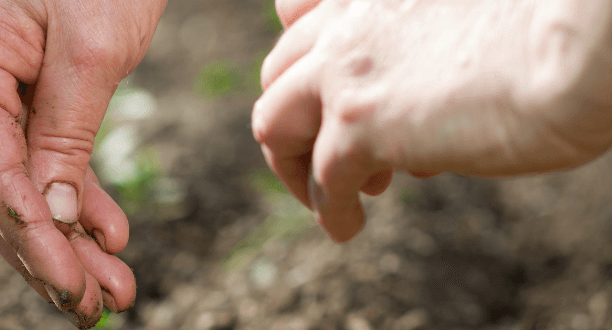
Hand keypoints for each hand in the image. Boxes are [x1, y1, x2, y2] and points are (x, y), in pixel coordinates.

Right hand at [0, 0, 165, 326]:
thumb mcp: (94, 46)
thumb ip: (65, 134)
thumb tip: (51, 220)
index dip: (30, 236)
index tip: (73, 284)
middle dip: (46, 255)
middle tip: (95, 307)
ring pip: (14, 189)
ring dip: (62, 242)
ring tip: (111, 292)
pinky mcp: (14, 99)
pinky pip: (36, 163)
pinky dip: (72, 202)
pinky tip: (108, 236)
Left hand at [254, 0, 611, 241]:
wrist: (581, 46)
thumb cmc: (556, 31)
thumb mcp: (470, 25)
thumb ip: (422, 58)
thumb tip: (414, 124)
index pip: (296, 12)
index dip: (302, 59)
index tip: (323, 92)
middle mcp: (348, 23)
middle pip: (279, 75)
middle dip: (295, 119)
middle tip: (327, 154)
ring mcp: (347, 73)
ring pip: (274, 123)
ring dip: (293, 166)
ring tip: (324, 199)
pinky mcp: (359, 125)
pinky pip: (321, 178)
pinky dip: (328, 208)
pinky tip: (347, 227)